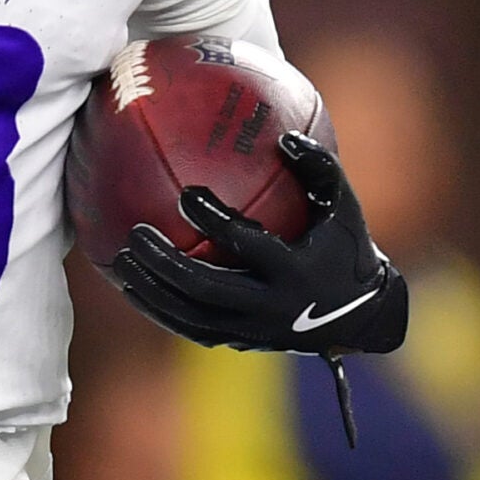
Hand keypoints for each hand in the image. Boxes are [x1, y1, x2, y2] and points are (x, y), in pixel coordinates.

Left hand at [107, 133, 407, 354]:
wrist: (358, 316)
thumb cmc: (346, 247)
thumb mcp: (343, 205)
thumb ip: (319, 167)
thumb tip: (284, 135)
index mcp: (296, 271)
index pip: (249, 246)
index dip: (216, 221)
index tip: (186, 194)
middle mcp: (271, 307)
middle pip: (208, 289)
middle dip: (167, 264)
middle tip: (136, 233)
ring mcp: (254, 332)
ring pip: (192, 317)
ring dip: (153, 291)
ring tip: (121, 261)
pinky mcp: (241, 344)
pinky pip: (191, 330)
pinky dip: (160, 310)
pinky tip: (132, 286)